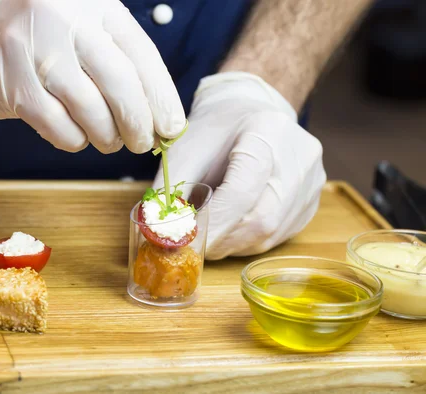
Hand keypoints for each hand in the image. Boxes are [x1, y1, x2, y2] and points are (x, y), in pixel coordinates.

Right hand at [0, 0, 184, 153]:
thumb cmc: (41, 34)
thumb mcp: (84, 29)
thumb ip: (120, 62)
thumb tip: (159, 117)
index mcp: (95, 5)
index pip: (142, 56)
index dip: (162, 98)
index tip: (172, 128)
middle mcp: (67, 21)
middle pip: (121, 84)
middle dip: (139, 123)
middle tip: (143, 143)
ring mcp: (37, 51)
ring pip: (91, 111)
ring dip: (107, 136)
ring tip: (109, 141)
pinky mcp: (14, 85)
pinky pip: (59, 127)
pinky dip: (75, 140)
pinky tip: (76, 135)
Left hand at [153, 72, 325, 259]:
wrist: (250, 111)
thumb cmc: (215, 130)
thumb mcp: (184, 149)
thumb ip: (170, 189)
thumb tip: (157, 232)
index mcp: (267, 133)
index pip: (243, 191)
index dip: (213, 221)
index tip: (186, 237)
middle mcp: (300, 158)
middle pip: (260, 218)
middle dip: (220, 238)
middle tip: (192, 244)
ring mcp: (311, 183)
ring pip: (269, 234)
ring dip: (232, 243)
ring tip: (209, 234)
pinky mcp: (310, 203)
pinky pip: (278, 236)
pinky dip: (247, 241)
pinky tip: (230, 229)